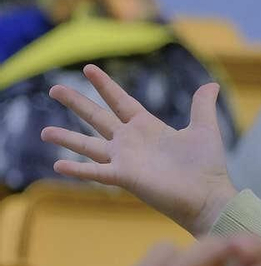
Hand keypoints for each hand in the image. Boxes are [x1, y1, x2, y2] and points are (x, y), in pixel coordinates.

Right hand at [42, 64, 237, 235]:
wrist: (209, 196)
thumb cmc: (207, 166)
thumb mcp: (205, 129)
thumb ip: (202, 106)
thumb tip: (212, 84)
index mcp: (148, 127)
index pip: (121, 101)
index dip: (105, 86)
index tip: (88, 68)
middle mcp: (131, 142)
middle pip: (97, 117)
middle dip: (77, 103)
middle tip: (54, 88)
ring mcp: (125, 160)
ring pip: (89, 145)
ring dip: (66, 139)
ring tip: (44, 132)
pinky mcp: (125, 177)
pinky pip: (95, 172)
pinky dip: (77, 169)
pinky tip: (58, 164)